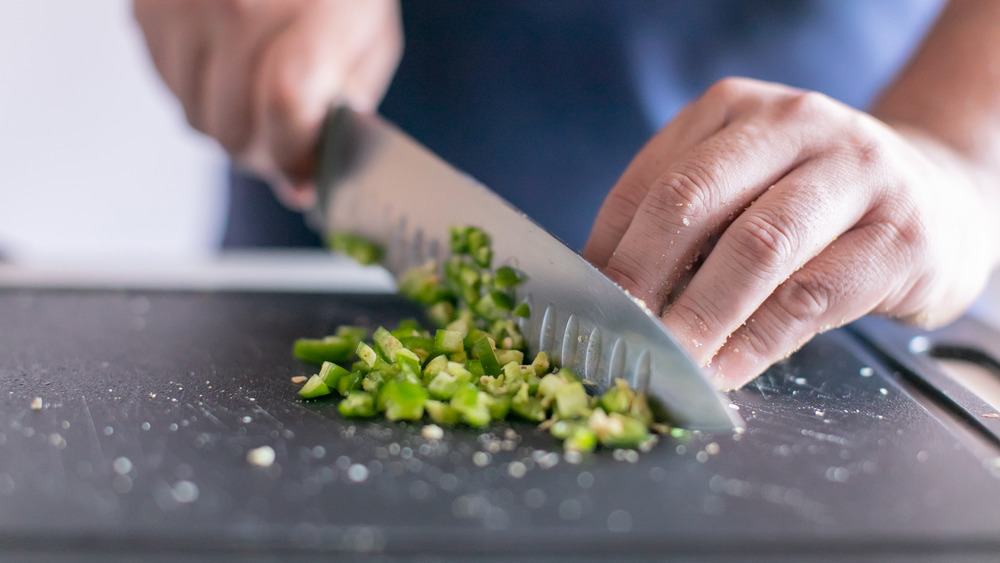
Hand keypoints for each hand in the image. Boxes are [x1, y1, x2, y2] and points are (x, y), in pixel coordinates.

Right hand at [134, 0, 401, 207]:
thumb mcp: (369, 38)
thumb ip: (344, 111)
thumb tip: (302, 183)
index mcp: (311, 9)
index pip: (284, 105)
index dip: (293, 153)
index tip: (304, 170)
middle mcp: (237, 4)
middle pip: (233, 127)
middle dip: (264, 153)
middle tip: (285, 141)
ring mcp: (184, 5)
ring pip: (195, 118)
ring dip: (229, 125)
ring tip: (258, 95)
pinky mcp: (147, 9)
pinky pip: (168, 88)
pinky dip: (200, 94)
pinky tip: (229, 66)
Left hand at [583, 77, 998, 389]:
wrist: (938, 197)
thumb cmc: (813, 205)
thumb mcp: (743, 189)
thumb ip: (684, 228)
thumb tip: (604, 293)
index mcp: (734, 110)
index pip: (650, 180)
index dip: (608, 248)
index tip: (582, 305)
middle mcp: (795, 124)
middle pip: (692, 199)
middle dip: (641, 276)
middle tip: (613, 334)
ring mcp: (856, 173)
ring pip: (756, 247)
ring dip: (699, 315)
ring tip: (666, 361)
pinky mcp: (901, 235)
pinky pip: (812, 294)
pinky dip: (758, 339)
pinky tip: (727, 368)